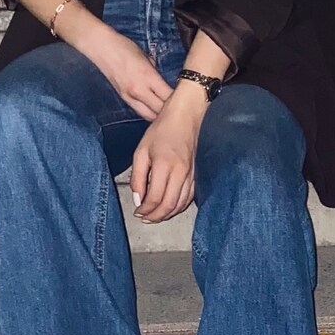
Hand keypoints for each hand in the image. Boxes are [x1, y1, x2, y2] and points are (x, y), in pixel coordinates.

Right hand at [80, 22, 174, 120]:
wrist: (102, 48)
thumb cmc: (125, 47)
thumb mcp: (146, 57)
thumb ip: (155, 72)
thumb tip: (162, 82)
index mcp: (148, 77)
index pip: (169, 96)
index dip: (180, 101)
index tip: (187, 100)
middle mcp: (139, 91)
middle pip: (161, 110)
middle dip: (172, 112)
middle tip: (181, 111)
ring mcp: (130, 97)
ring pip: (150, 116)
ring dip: (160, 116)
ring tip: (169, 115)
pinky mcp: (124, 98)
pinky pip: (140, 112)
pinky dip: (150, 113)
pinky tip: (156, 112)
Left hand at [130, 82, 208, 222]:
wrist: (187, 115)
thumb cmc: (162, 130)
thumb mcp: (141, 151)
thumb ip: (138, 177)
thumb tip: (138, 199)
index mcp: (164, 165)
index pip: (155, 198)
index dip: (145, 210)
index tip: (137, 212)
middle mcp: (180, 173)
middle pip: (169, 205)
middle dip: (155, 216)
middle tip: (144, 218)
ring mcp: (192, 174)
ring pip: (181, 204)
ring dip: (167, 214)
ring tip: (154, 216)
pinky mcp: (197, 174)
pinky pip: (189, 197)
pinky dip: (179, 206)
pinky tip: (169, 207)